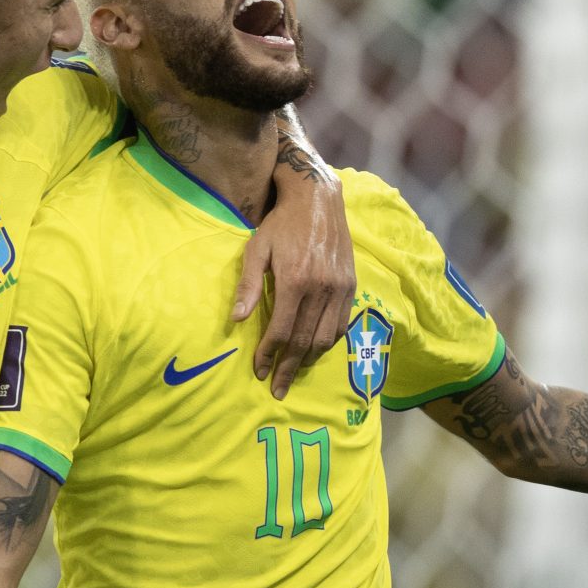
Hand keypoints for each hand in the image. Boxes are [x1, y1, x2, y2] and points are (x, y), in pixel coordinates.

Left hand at [238, 169, 355, 399]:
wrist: (317, 199)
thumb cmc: (280, 223)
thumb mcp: (256, 249)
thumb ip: (248, 285)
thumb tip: (237, 320)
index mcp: (295, 281)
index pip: (282, 331)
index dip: (269, 354)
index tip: (259, 370)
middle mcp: (321, 288)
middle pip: (305, 341)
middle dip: (288, 367)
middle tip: (276, 388)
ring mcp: (340, 288)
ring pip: (326, 338)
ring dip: (309, 360)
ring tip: (294, 371)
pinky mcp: (351, 285)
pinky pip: (341, 324)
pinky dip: (328, 342)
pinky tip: (315, 349)